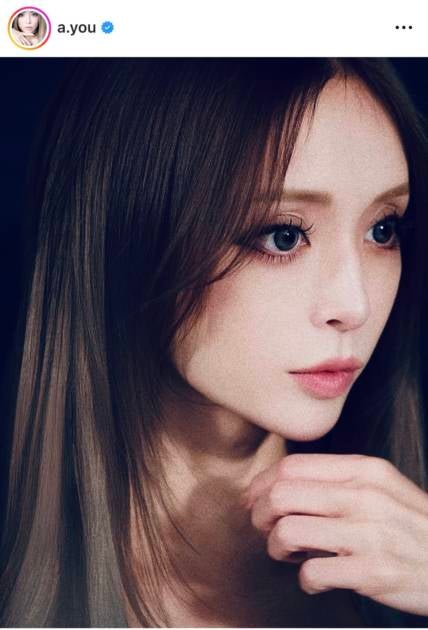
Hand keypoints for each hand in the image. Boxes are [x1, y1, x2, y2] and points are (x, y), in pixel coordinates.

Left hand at [243, 453, 427, 615]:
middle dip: (260, 515)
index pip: (292, 467)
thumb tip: (279, 486)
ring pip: (288, 532)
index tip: (255, 499)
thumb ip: (336, 481)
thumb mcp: (381, 487)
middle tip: (266, 529)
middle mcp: (364, 496)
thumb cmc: (410, 525)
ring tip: (289, 554)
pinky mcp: (373, 572)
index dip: (262, 484)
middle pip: (282, 495)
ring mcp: (370, 534)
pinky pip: (312, 573)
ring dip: (277, 547)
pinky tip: (316, 579)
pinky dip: (305, 580)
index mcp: (363, 470)